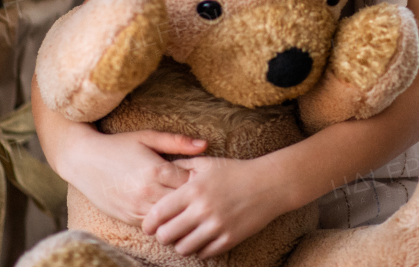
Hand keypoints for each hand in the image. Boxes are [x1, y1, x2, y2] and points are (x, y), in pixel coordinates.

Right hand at [55, 128, 207, 226]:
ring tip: (184, 202)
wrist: (83, 160)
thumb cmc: (118, 145)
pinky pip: (154, 226)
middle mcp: (148, 192)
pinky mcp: (128, 218)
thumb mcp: (148, 137)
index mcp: (157, 171)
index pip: (192, 183)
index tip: (203, 176)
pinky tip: (167, 210)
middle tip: (199, 192)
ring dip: (178, 212)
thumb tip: (205, 144)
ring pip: (170, 218)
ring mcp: (138, 208)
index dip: (200, 180)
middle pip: (184, 204)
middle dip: (193, 198)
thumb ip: (177, 142)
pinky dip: (163, 220)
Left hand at [142, 155, 287, 258]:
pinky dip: (198, 249)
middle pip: (167, 235)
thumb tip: (161, 171)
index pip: (159, 214)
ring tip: (184, 237)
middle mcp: (203, 210)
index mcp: (193, 190)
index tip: (149, 226)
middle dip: (163, 235)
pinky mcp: (229, 239)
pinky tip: (201, 240)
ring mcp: (217, 226)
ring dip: (180, 244)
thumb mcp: (207, 163)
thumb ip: (182, 167)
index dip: (149, 223)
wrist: (269, 184)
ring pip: (183, 248)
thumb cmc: (236, 171)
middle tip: (166, 232)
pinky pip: (203, 253)